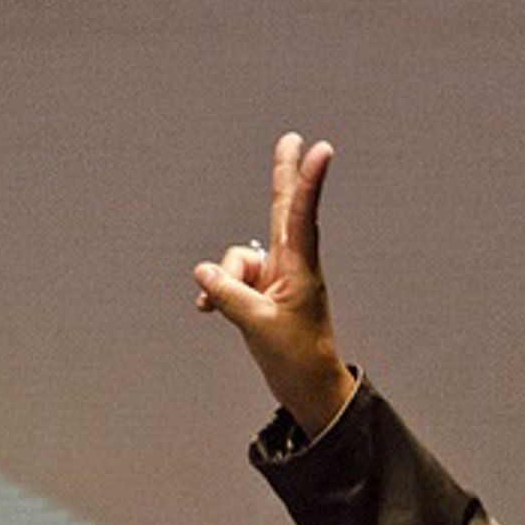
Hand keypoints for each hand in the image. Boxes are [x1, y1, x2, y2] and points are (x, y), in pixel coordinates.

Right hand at [194, 132, 355, 435]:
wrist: (306, 386)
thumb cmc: (296, 358)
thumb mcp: (259, 326)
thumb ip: (229, 295)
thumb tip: (204, 272)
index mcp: (300, 267)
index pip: (302, 215)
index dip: (307, 180)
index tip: (321, 149)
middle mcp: (289, 264)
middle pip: (282, 209)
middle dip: (284, 174)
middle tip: (293, 138)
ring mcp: (273, 276)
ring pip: (233, 260)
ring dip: (224, 282)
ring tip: (236, 312)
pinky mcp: (259, 291)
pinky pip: (226, 280)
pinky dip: (216, 292)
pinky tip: (207, 309)